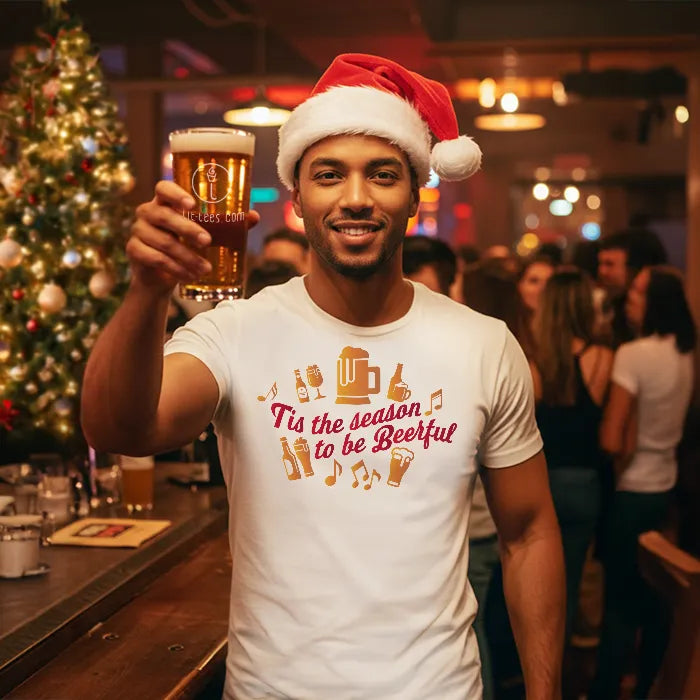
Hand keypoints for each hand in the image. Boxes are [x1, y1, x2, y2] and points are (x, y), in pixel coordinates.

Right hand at [126, 180, 259, 293]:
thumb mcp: (207, 233)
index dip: (176, 193)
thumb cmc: (188, 246)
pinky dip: (175, 269)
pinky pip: (155, 258)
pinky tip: (188, 276)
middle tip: (208, 241)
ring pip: (162, 241)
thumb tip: (254, 216)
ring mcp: (138, 231)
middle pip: (164, 215)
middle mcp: (148, 212)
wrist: (163, 275)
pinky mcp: (134, 250)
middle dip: (187, 229)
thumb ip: (228, 224)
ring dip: (186, 256)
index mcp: (164, 201)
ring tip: (205, 268)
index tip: (192, 205)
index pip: (163, 188)